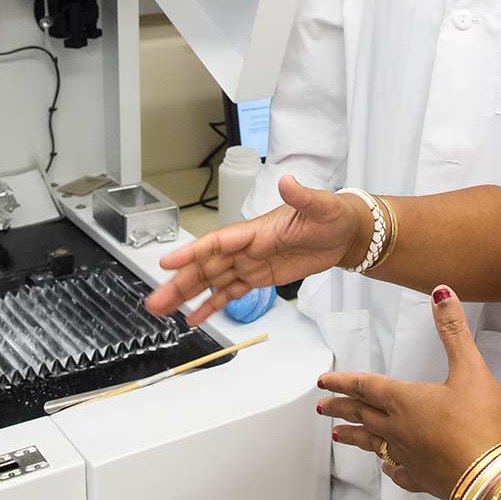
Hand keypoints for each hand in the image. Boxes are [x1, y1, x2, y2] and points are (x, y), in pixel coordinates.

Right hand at [144, 176, 367, 325]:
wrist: (345, 233)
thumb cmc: (332, 215)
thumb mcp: (321, 206)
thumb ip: (301, 197)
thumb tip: (288, 181)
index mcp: (255, 230)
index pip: (218, 242)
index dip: (192, 252)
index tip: (167, 262)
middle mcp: (246, 247)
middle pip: (206, 267)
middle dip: (179, 283)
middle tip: (155, 301)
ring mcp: (250, 264)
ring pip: (211, 281)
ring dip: (186, 295)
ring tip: (161, 309)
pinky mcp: (259, 278)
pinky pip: (230, 293)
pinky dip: (211, 305)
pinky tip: (193, 318)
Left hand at [319, 286, 500, 498]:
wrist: (489, 477)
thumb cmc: (479, 421)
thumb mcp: (470, 368)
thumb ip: (454, 331)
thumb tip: (441, 293)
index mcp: (404, 400)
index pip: (365, 386)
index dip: (342, 381)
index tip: (322, 382)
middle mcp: (398, 428)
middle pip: (361, 415)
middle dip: (340, 408)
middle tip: (321, 407)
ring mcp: (407, 456)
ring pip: (372, 443)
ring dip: (354, 436)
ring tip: (338, 436)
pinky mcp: (421, 479)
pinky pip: (397, 471)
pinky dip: (388, 465)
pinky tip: (387, 466)